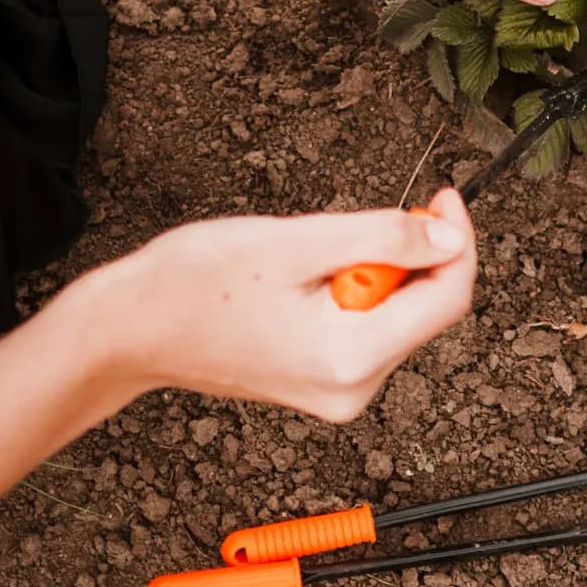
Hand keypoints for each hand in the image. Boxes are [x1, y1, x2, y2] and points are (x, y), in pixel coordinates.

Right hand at [0, 191, 476, 502]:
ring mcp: (340, 392)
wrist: (130, 329)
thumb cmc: (194, 283)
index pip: (448, 299)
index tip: (441, 195)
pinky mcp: (326, 383)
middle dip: (403, 254)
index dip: (456, 239)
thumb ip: (381, 238)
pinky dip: (349, 291)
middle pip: (424, 307)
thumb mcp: (296, 241)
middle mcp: (355, 388)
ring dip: (370, 270)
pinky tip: (299, 282)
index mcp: (352, 358)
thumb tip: (450, 238)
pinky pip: (365, 326)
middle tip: (348, 223)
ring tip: (303, 259)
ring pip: (395, 314)